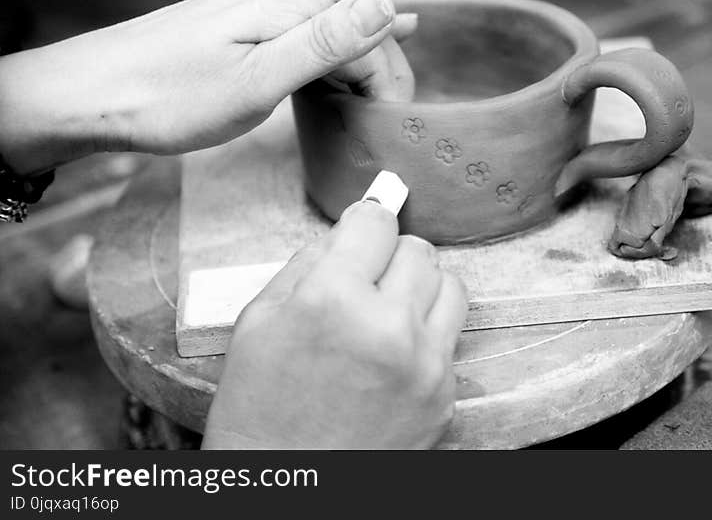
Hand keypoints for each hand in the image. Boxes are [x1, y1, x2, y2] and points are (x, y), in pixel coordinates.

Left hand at [0, 0, 490, 174]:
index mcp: (286, 0)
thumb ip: (324, 44)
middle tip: (393, 119)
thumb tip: (391, 2)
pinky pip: (317, 34)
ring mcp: (264, 9)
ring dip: (369, 66)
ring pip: (342, 27)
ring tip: (375, 112)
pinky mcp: (251, 28)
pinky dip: (348, 53)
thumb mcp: (253, 83)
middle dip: (394, 59)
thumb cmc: (164, 98)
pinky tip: (367, 59)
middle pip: (365, 10)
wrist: (89, 95)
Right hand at [202, 200, 467, 449]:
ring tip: (388, 311)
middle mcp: (388, 327)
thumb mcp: (258, 322)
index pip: (376, 222)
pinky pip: (451, 336)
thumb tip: (348, 234)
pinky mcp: (445, 394)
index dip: (363, 226)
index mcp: (332, 300)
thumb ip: (307, 265)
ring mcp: (425, 364)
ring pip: (450, 285)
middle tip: (366, 281)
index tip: (360, 235)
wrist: (286, 490)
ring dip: (419, 289)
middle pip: (418, 250)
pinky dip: (426, 335)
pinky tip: (393, 355)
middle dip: (390, 258)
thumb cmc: (260, 411)